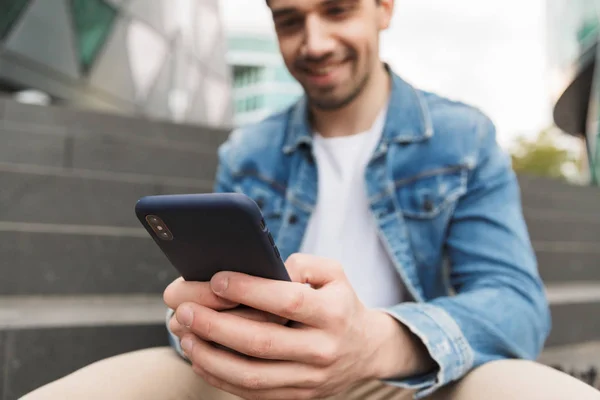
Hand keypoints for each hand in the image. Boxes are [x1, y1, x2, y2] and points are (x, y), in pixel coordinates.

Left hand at [173, 254, 434, 399]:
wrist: (366, 349)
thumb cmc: (340, 303)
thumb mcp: (334, 274)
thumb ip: (303, 264)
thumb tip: (264, 269)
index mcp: (333, 313)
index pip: (287, 301)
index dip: (250, 290)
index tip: (217, 279)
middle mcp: (323, 349)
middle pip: (262, 343)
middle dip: (217, 327)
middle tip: (186, 311)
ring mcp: (310, 379)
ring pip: (252, 375)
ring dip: (212, 358)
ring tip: (186, 338)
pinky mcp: (298, 397)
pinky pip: (253, 393)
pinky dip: (222, 378)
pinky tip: (201, 359)